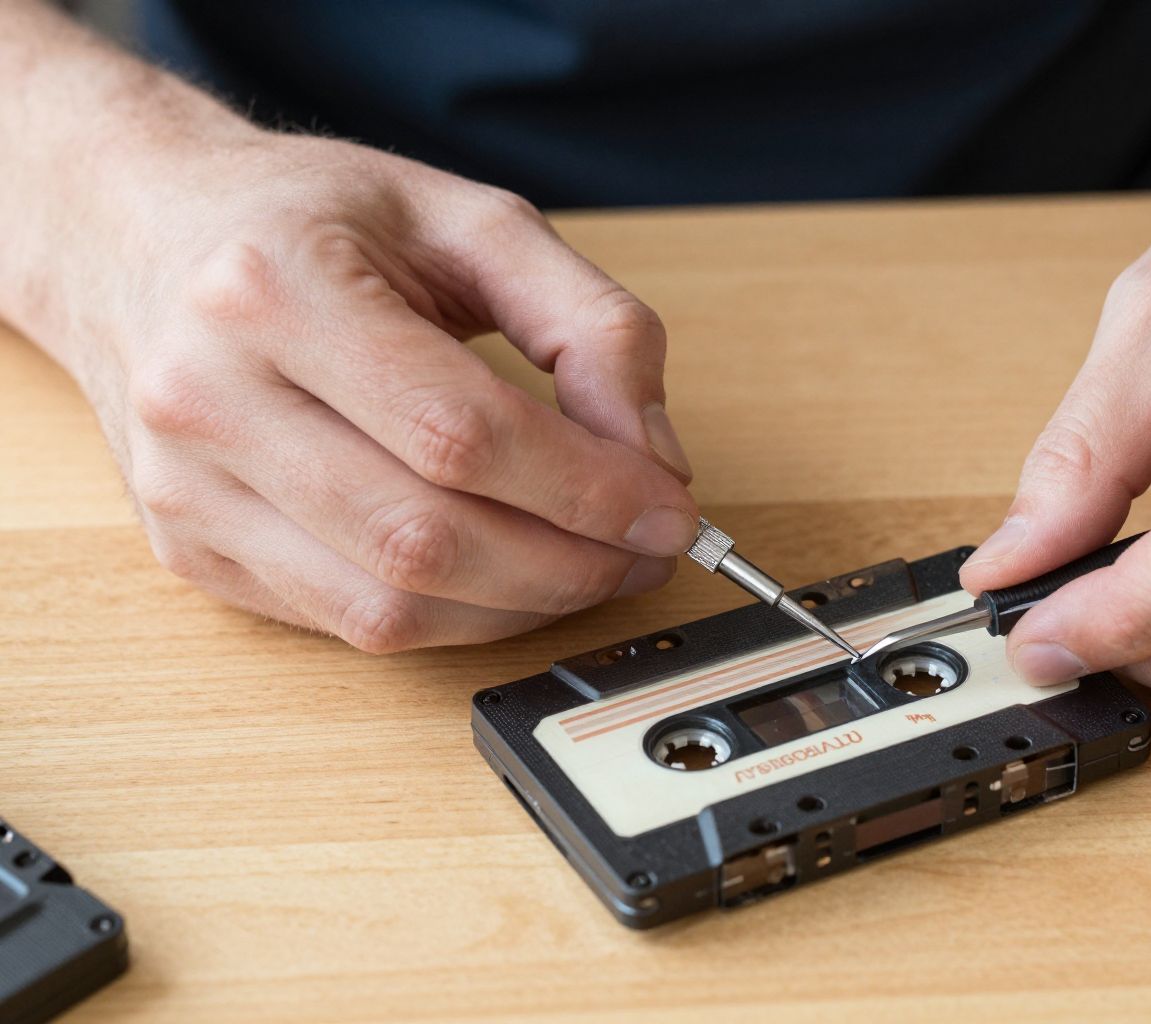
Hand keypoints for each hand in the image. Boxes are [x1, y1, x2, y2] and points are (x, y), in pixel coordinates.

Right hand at [52, 131, 699, 650]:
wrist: (136, 233)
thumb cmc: (309, 219)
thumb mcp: (469, 220)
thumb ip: (588, 322)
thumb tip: (654, 455)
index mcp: (275, 286)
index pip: (461, 432)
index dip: (588, 490)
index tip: (669, 510)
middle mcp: (208, 395)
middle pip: (425, 537)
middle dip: (569, 565)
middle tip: (644, 552)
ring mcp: (186, 487)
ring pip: (387, 604)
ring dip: (521, 609)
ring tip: (591, 569)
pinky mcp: (188, 548)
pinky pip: (346, 624)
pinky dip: (454, 619)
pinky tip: (507, 578)